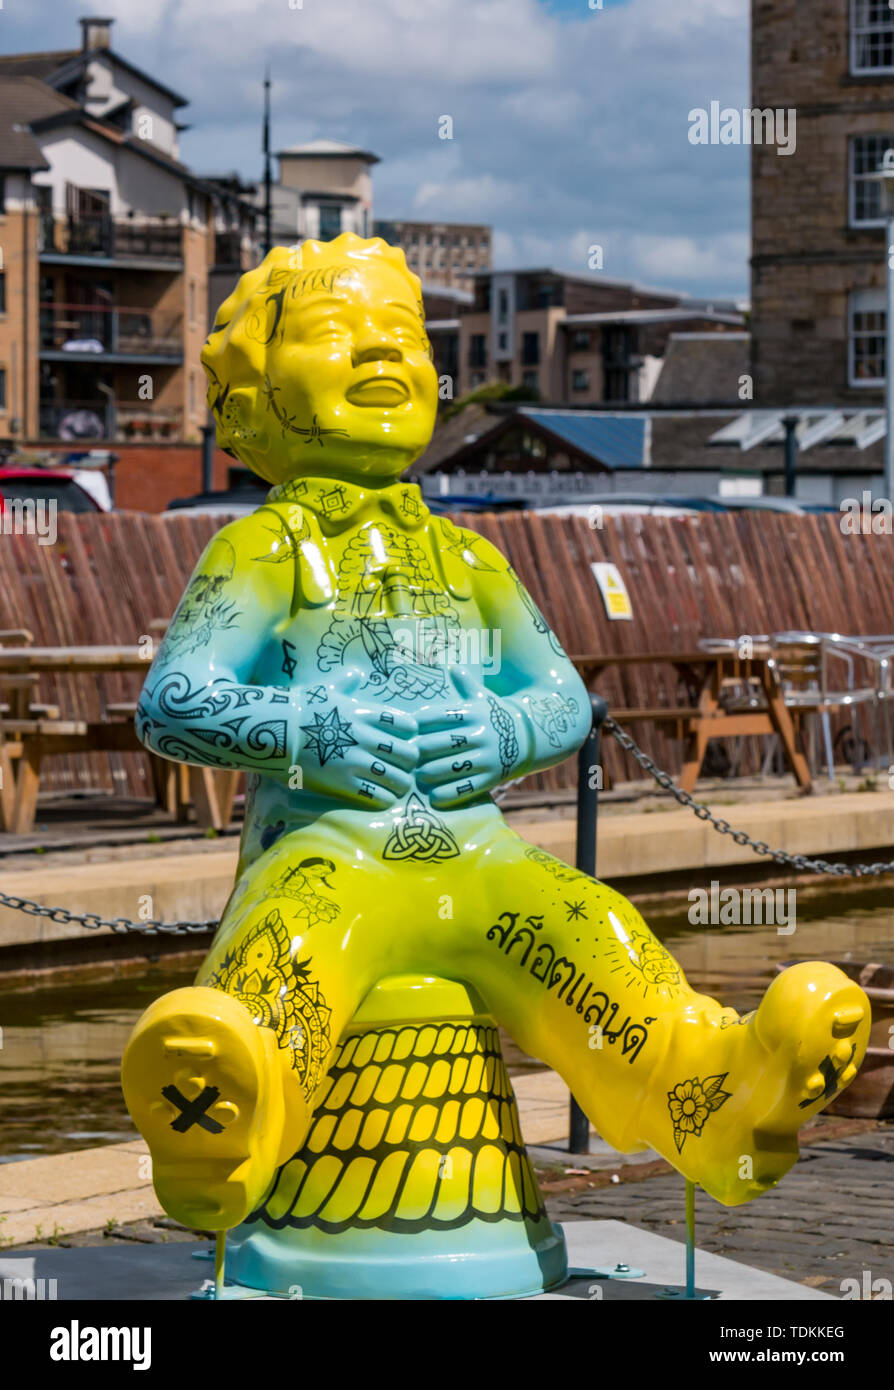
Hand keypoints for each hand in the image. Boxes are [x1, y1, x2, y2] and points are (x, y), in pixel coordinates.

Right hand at [296, 672, 417, 808]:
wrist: (273, 730)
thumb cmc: (298, 708)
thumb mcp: (325, 689)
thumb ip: (345, 682)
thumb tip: (357, 672)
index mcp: (364, 714)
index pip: (406, 725)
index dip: (409, 733)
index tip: (403, 738)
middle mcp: (365, 738)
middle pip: (408, 754)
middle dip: (409, 761)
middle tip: (403, 765)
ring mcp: (355, 762)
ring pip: (398, 778)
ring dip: (401, 783)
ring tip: (396, 785)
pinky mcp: (343, 784)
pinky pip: (377, 796)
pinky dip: (385, 798)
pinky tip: (382, 797)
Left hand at [415, 669, 520, 808]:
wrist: (532, 737)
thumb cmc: (497, 715)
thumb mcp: (484, 697)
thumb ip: (466, 683)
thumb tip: (451, 664)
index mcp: (474, 712)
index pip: (438, 716)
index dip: (418, 723)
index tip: (406, 730)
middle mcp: (480, 734)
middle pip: (440, 743)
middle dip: (419, 751)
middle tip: (406, 757)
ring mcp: (487, 757)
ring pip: (450, 767)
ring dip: (429, 774)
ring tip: (418, 776)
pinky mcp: (492, 778)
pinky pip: (466, 788)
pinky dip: (448, 794)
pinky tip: (434, 796)